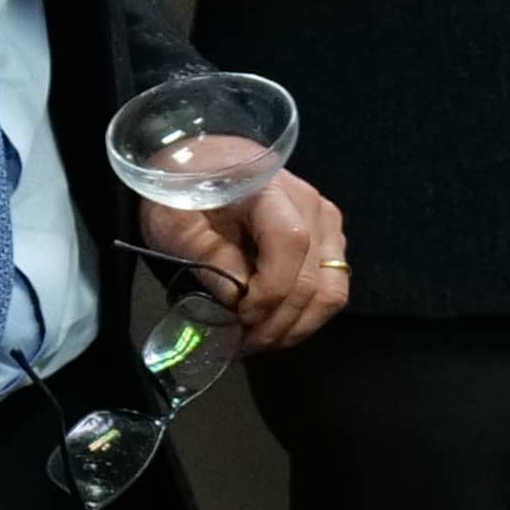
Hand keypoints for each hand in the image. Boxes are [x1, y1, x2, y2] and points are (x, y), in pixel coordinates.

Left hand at [149, 167, 352, 350]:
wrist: (201, 164)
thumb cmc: (181, 192)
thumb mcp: (177, 224)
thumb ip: (209, 258)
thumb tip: (237, 303)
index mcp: (269, 190)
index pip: (291, 243)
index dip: (270, 291)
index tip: (238, 317)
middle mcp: (311, 205)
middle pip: (314, 278)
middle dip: (278, 322)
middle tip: (242, 345)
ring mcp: (326, 223)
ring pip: (332, 290)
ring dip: (298, 325)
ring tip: (260, 339)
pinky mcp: (330, 238)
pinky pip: (332, 286)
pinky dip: (307, 313)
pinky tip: (275, 322)